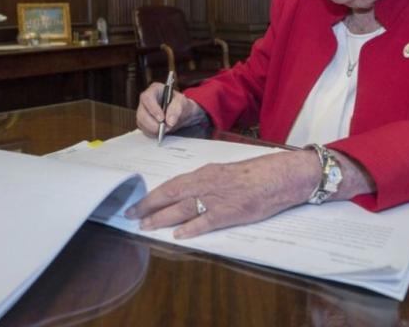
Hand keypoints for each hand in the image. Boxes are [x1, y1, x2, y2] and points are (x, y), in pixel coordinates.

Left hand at [125, 149, 321, 238]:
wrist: (277, 176)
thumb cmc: (254, 174)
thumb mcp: (225, 172)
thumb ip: (206, 182)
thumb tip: (188, 194)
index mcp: (205, 173)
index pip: (172, 184)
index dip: (153, 195)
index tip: (139, 203)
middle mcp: (207, 183)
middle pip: (171, 195)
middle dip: (148, 206)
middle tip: (131, 215)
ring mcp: (217, 198)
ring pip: (182, 208)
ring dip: (161, 218)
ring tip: (146, 226)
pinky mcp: (230, 213)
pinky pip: (206, 221)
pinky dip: (191, 229)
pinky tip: (178, 236)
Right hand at [136, 83, 206, 136]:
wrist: (183, 113)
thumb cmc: (181, 104)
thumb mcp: (183, 102)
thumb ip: (176, 109)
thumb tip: (170, 121)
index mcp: (154, 90)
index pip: (147, 98)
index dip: (153, 109)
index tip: (162, 119)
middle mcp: (146, 100)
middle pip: (141, 112)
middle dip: (152, 123)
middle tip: (164, 128)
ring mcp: (143, 111)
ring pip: (141, 122)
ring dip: (152, 129)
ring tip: (165, 130)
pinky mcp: (144, 122)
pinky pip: (144, 129)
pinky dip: (152, 133)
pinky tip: (161, 132)